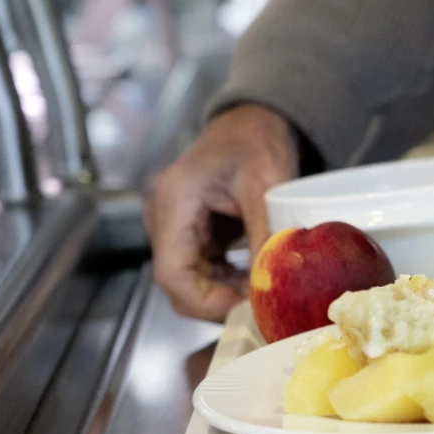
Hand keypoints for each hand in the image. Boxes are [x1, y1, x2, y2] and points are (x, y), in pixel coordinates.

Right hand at [144, 104, 297, 319]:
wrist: (253, 125)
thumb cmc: (256, 143)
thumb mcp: (266, 186)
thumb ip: (265, 234)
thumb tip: (269, 284)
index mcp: (174, 200)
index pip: (172, 272)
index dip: (205, 301)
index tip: (244, 308)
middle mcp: (164, 217)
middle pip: (178, 284)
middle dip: (218, 303)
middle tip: (260, 308)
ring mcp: (174, 227)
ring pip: (190, 282)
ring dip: (225, 295)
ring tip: (262, 293)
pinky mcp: (190, 234)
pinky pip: (202, 272)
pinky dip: (227, 283)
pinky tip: (254, 281)